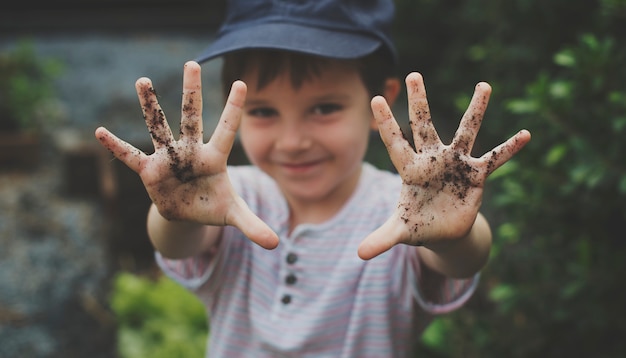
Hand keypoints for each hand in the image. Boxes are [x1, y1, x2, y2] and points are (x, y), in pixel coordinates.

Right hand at [95, 61, 277, 248]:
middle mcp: (191, 151)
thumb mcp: (234, 216)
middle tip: (192, 64)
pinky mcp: (150, 170)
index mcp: (215, 158)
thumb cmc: (212, 206)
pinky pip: (131, 156)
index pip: (227, 129)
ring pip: (159, 127)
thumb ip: (253, 226)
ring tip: (143, 81)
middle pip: (191, 117)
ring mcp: (169, 158)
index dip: (234, 108)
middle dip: (192, 93)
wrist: (187, 214)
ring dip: (150, 106)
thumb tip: (275, 245)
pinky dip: (117, 147)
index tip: (242, 83)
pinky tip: (100, 132)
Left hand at [358, 72, 529, 259]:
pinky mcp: (476, 175)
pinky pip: (495, 159)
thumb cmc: (417, 225)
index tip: (375, 98)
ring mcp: (455, 164)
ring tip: (484, 84)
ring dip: (475, 109)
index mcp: (410, 170)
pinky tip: (525, 134)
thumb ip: (382, 238)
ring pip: (466, 131)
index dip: (386, 123)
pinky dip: (509, 149)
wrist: (443, 230)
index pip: (395, 143)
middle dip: (419, 102)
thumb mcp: (399, 232)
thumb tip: (360, 255)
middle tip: (413, 75)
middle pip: (424, 126)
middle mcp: (432, 160)